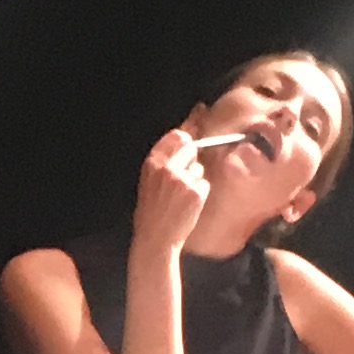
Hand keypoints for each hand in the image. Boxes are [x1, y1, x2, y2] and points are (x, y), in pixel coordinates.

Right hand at [131, 129, 208, 258]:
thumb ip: (163, 161)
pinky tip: (188, 205)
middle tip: (183, 178)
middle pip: (191, 148)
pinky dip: (200, 193)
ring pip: (198, 168)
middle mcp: (167, 167)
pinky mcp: (196, 191)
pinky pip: (204, 184)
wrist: (155, 238)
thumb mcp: (149, 182)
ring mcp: (183, 178)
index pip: (176, 136)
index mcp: (152, 163)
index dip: (189, 129)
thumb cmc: (152, 211)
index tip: (199, 114)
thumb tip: (184, 137)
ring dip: (194, 180)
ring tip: (180, 198)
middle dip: (192, 158)